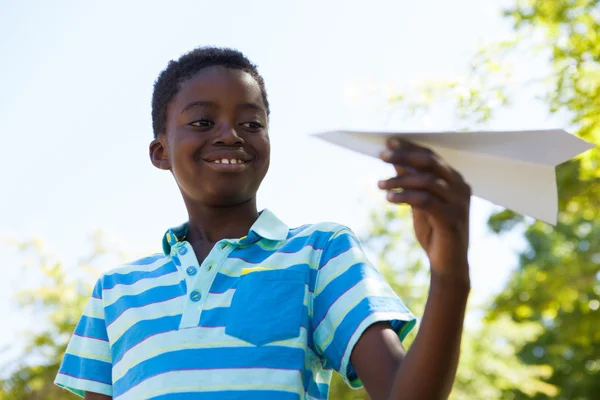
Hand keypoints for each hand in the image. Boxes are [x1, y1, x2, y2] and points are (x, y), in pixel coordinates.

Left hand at [378, 138, 470, 280]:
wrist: (448, 265)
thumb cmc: (434, 231)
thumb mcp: (418, 203)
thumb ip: (411, 182)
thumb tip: (395, 160)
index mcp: (455, 179)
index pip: (431, 156)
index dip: (409, 147)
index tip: (389, 141)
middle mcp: (461, 186)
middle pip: (430, 162)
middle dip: (403, 156)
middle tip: (381, 155)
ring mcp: (459, 202)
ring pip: (426, 180)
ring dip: (399, 179)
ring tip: (379, 184)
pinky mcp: (452, 218)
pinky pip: (425, 200)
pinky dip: (404, 197)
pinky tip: (388, 198)